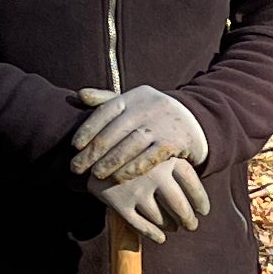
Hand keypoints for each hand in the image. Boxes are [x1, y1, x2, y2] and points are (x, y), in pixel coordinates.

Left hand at [74, 83, 208, 179]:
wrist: (198, 123)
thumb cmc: (157, 115)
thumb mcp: (136, 102)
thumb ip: (108, 100)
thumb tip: (79, 95)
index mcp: (135, 96)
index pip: (106, 110)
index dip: (88, 128)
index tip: (75, 146)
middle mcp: (148, 107)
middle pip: (115, 130)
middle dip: (93, 151)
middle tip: (76, 168)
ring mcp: (163, 124)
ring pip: (130, 145)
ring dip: (110, 162)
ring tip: (95, 175)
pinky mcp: (174, 142)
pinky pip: (149, 158)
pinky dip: (132, 169)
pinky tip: (119, 178)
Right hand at [97, 154, 210, 243]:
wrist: (92, 144)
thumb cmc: (133, 146)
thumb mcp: (156, 145)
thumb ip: (177, 163)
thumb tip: (200, 199)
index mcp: (168, 157)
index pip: (193, 186)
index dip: (200, 202)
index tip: (203, 211)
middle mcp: (155, 173)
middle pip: (180, 206)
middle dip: (188, 220)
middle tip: (192, 225)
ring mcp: (135, 189)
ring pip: (161, 218)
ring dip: (171, 226)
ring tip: (175, 227)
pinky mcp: (118, 202)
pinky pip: (141, 226)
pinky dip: (153, 234)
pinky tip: (160, 238)